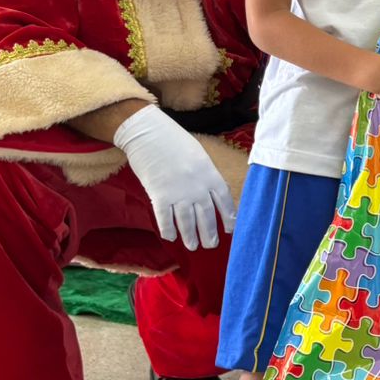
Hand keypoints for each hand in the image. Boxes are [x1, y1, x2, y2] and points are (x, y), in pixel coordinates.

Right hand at [112, 104, 235, 250]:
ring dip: (190, 236)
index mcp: (210, 174)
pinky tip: (170, 238)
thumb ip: (204, 175)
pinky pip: (165, 219)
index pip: (224, 200)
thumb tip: (209, 194)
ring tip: (193, 246)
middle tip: (211, 245)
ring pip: (187, 222)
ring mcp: (178, 192)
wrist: (148, 133)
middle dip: (209, 233)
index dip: (229, 216)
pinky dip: (168, 230)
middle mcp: (197, 186)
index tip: (230, 228)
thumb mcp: (198, 156)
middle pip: (206, 216)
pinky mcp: (159, 196)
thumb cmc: (173, 141)